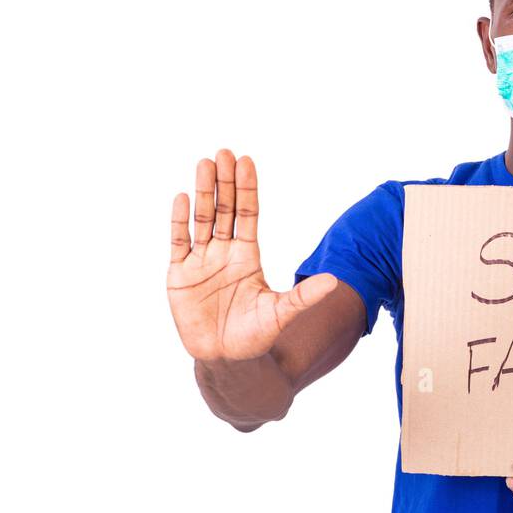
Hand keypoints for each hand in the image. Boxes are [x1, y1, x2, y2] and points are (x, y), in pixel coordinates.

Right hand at [167, 148, 336, 361]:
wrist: (227, 360)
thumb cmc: (255, 336)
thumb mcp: (281, 313)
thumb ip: (304, 297)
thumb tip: (334, 281)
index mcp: (248, 255)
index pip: (248, 213)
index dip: (247, 188)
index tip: (247, 161)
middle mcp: (224, 252)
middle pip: (224, 209)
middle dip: (224, 181)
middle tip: (224, 152)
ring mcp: (201, 261)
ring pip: (202, 219)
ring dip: (203, 192)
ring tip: (204, 164)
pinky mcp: (180, 275)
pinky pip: (179, 242)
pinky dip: (179, 221)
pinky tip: (182, 198)